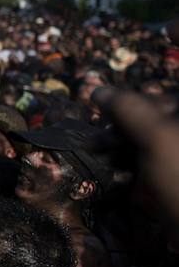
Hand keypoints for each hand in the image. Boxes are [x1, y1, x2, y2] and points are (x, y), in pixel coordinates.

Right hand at [93, 87, 178, 220]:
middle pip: (154, 118)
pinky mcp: (174, 176)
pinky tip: (116, 165)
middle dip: (122, 126)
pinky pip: (152, 159)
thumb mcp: (155, 137)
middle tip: (96, 139)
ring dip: (122, 143)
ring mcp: (178, 156)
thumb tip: (98, 90)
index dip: (130, 103)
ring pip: (150, 139)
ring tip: (99, 152)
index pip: (163, 97)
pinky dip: (132, 159)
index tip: (103, 116)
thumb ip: (129, 109)